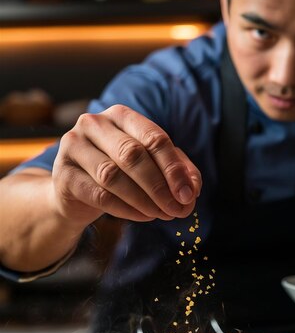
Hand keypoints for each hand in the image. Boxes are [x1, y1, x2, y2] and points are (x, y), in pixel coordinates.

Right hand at [51, 104, 201, 225]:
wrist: (75, 193)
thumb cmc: (119, 174)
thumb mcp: (150, 167)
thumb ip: (176, 171)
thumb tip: (193, 188)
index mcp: (120, 115)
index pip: (153, 137)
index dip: (174, 168)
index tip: (188, 195)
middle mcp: (94, 124)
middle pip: (133, 154)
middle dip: (159, 186)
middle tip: (177, 210)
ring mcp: (74, 147)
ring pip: (113, 175)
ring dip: (143, 200)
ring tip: (160, 214)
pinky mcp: (63, 175)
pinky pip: (99, 194)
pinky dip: (125, 209)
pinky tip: (142, 216)